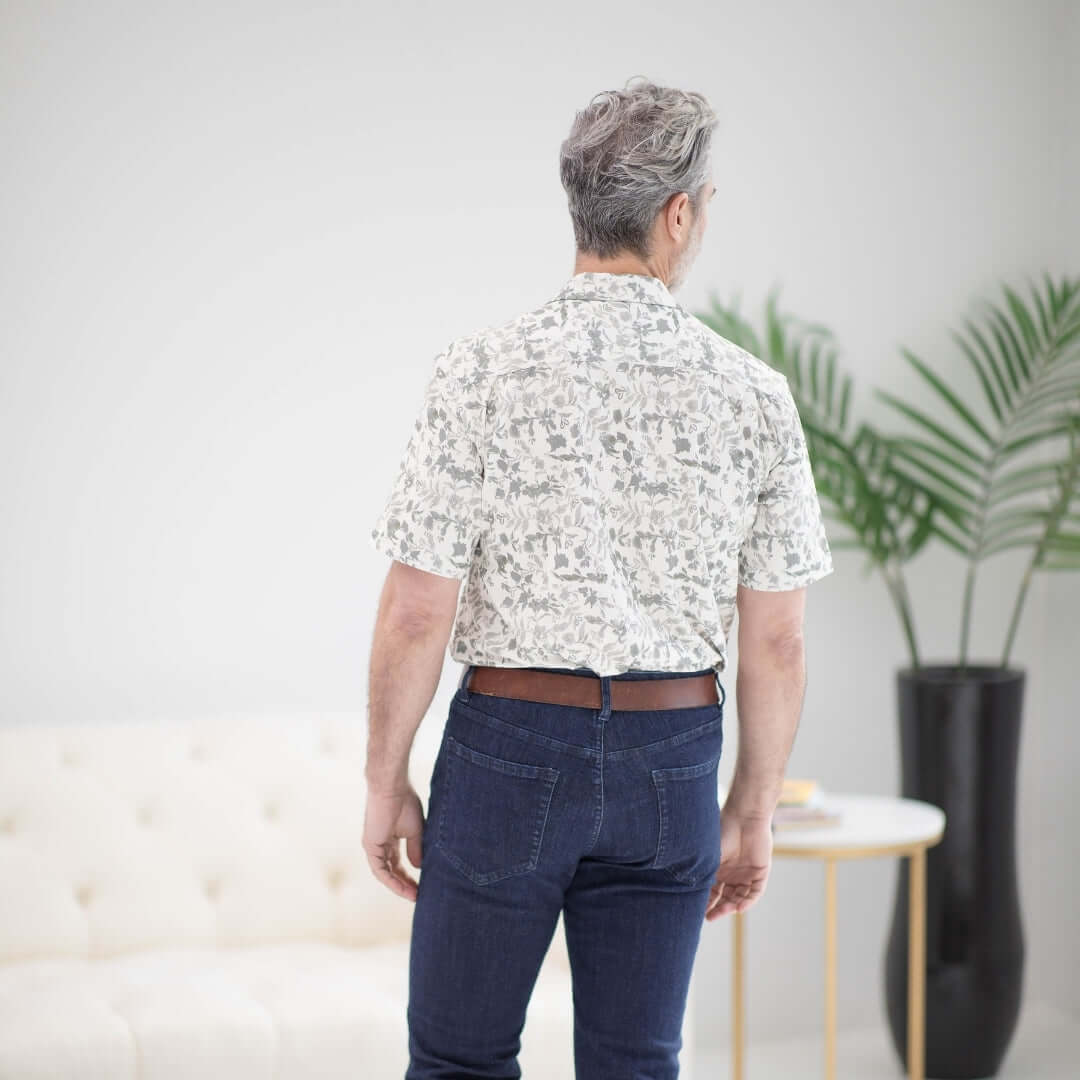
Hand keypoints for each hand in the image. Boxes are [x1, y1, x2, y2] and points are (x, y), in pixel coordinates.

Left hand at [362, 784, 424, 901]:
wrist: (392, 788)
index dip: (409, 875)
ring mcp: (373, 847)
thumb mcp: (415, 830)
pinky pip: (380, 871)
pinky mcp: (370, 847)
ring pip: (386, 873)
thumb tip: (419, 868)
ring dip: (399, 886)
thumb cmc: (405, 802)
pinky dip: (392, 881)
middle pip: (392, 870)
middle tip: (419, 895)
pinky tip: (405, 888)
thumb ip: (415, 849)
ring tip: (414, 896)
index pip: (398, 862)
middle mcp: (380, 844)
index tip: (422, 885)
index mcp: (390, 838)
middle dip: (405, 883)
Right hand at [704, 812, 773, 921]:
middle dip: (718, 908)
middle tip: (709, 917)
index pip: (712, 891)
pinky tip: (739, 908)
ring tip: (724, 911)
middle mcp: (732, 873)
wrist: (744, 818)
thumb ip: (702, 874)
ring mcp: (746, 874)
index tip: (697, 912)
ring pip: (739, 897)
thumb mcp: (709, 856)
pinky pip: (755, 892)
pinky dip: (748, 901)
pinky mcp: (760, 873)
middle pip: (725, 897)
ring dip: (732, 906)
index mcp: (718, 868)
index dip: (706, 902)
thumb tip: (687, 893)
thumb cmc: (722, 833)